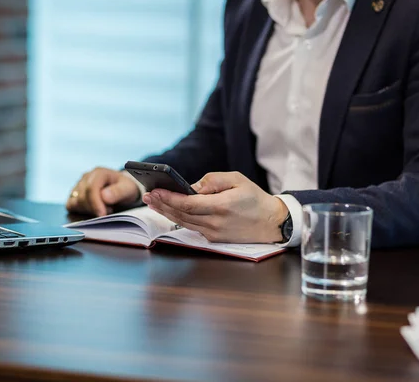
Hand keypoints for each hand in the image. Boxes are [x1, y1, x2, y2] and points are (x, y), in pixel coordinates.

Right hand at [66, 167, 139, 216]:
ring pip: (74, 202)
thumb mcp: (128, 189)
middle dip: (94, 208)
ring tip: (102, 209)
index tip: (102, 214)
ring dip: (88, 210)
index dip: (95, 203)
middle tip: (109, 210)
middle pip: (82, 197)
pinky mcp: (74, 195)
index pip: (91, 188)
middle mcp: (86, 177)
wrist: (121, 188)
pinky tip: (92, 211)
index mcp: (99, 173)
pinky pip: (70, 205)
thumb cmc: (125, 188)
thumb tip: (104, 196)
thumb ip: (118, 192)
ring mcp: (78, 185)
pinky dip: (80, 211)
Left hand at [142, 171, 287, 242]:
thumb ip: (212, 180)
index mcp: (222, 206)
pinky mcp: (214, 239)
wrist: (271, 222)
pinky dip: (178, 219)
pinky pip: (192, 228)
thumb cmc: (254, 199)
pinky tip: (169, 211)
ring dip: (166, 212)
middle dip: (162, 204)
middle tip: (147, 195)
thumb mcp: (236, 179)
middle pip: (181, 214)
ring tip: (153, 202)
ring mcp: (214, 233)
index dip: (168, 198)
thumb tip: (190, 187)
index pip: (187, 203)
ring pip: (183, 223)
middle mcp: (216, 223)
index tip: (155, 191)